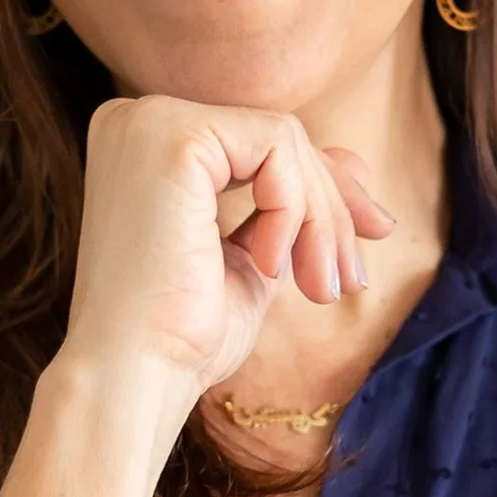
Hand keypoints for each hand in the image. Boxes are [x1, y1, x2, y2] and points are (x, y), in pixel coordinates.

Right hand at [61, 94, 394, 412]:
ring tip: (317, 288)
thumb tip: (355, 162)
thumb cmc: (183, 335)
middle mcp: (138, 119)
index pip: (259, 145)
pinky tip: (267, 265)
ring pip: (285, 140)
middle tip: (348, 282)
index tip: (362, 247)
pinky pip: (276, 147)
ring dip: (319, 220)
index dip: (323, 193)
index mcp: (146, 144)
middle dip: (331, 210)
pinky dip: (293, 210)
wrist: (135, 378)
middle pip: (277, 138)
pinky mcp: (173, 136)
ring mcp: (150, 122)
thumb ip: (290, 203)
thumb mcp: (253, 254)